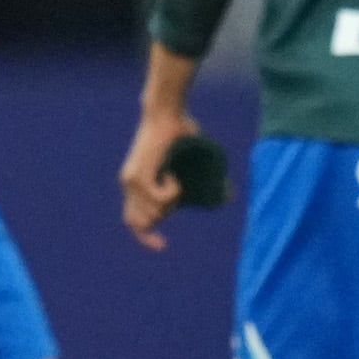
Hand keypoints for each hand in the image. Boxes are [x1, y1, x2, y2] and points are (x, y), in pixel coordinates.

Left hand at [120, 108, 198, 250]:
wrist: (166, 112)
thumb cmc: (180, 133)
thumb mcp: (187, 164)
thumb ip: (199, 184)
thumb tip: (229, 198)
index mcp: (134, 184)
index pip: (133, 222)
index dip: (146, 238)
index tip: (163, 246)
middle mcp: (129, 185)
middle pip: (147, 221)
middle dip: (168, 212)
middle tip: (177, 190)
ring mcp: (131, 181)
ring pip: (156, 213)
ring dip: (172, 202)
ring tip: (176, 180)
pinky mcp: (138, 176)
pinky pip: (160, 201)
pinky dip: (172, 194)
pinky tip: (174, 177)